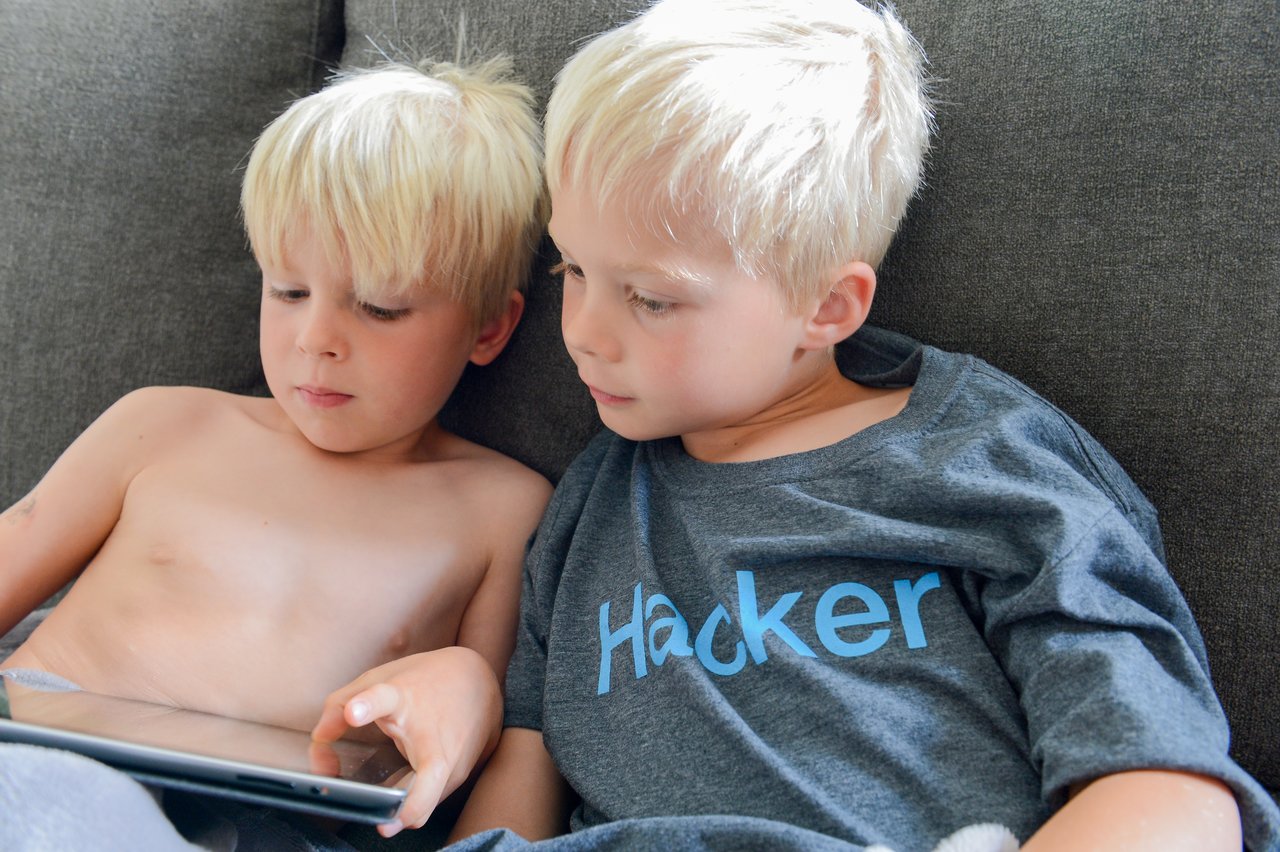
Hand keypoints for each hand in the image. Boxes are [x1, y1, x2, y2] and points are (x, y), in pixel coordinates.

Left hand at [311, 646, 503, 837]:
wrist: (480, 681)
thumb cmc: (422, 683)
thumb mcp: (378, 681)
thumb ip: (339, 707)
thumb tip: (319, 740)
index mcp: (401, 697)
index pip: (384, 698)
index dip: (367, 705)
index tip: (353, 714)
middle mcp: (430, 731)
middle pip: (432, 770)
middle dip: (414, 802)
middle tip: (388, 823)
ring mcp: (450, 756)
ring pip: (432, 798)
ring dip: (409, 812)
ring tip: (388, 821)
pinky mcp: (460, 773)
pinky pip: (432, 798)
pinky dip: (416, 806)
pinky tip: (403, 807)